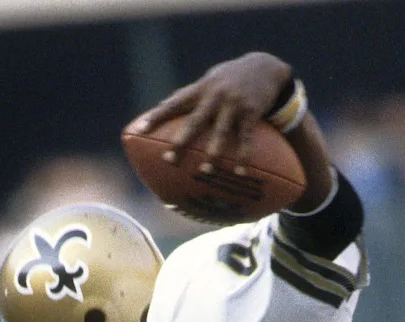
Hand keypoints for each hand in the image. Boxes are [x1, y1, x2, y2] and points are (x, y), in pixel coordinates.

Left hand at [127, 52, 291, 170]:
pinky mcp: (252, 112)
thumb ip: (187, 95)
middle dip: (181, 141)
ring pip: (221, 132)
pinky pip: (247, 137)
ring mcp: (234, 104)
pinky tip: (240, 172)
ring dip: (213, 153)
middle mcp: (214, 96)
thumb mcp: (208, 81)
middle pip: (194, 121)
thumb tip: (160, 107)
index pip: (173, 104)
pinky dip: (243, 155)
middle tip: (169, 160)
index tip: (140, 130)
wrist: (263, 66)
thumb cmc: (229, 78)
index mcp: (200, 90)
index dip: (156, 117)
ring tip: (206, 170)